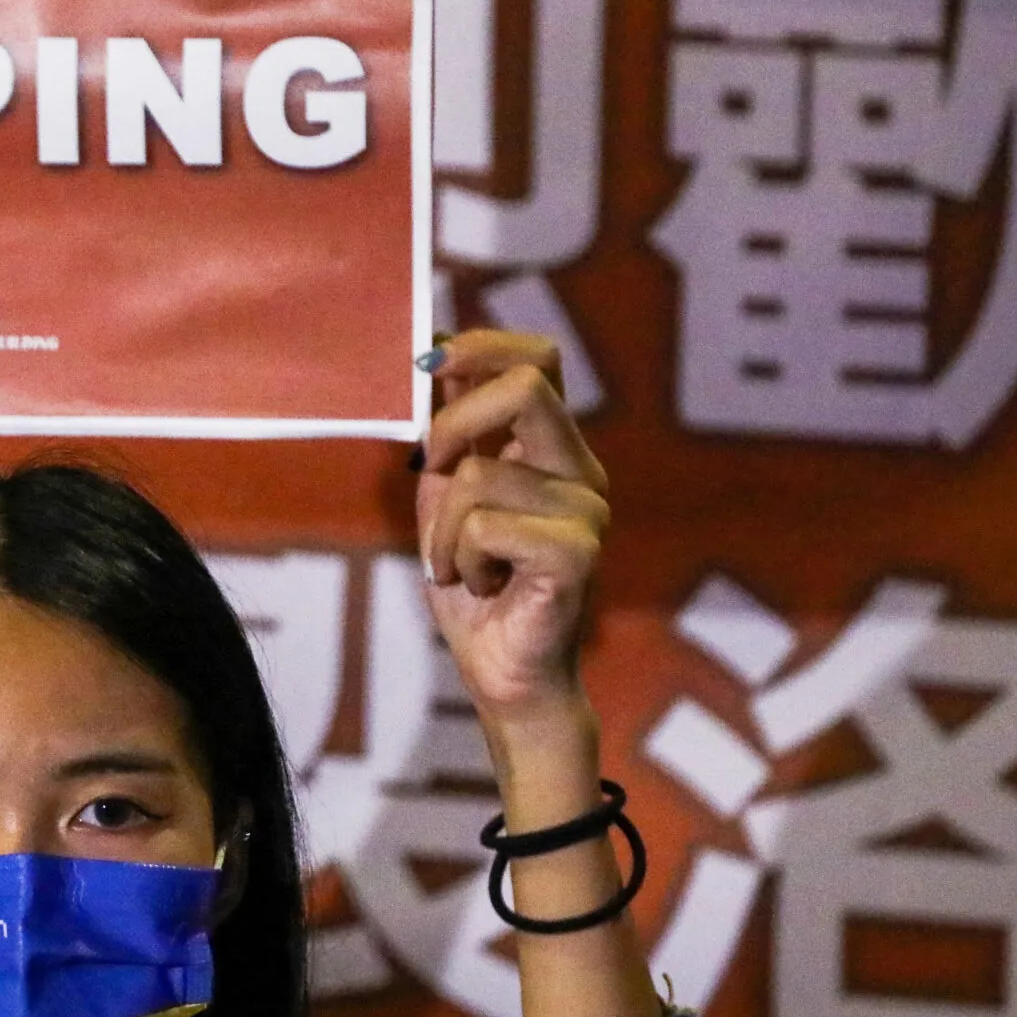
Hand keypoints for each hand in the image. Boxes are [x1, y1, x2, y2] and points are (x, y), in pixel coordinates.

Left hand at [414, 331, 610, 727]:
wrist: (502, 671)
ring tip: (461, 566)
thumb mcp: (445, 500)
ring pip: (480, 472)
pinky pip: (485, 524)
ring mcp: (587, 510)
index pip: (539, 360)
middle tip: (430, 470)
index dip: (482, 345)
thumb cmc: (475, 587)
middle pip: (526, 385)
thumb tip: (433, 362)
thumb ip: (446, 439)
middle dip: (454, 420)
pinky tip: (481, 585)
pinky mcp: (577, 552)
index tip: (430, 361)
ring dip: (442, 528)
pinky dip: (459, 557)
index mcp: (552, 450)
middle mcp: (579, 471)